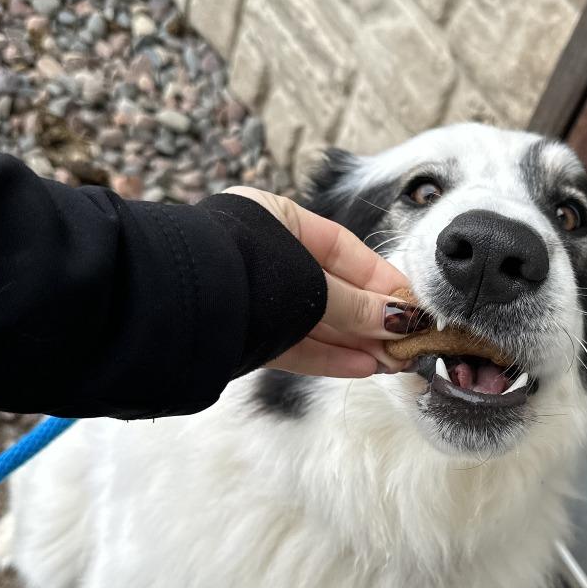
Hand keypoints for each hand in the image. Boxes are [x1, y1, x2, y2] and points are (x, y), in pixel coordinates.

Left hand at [223, 187, 415, 377]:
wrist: (174, 312)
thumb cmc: (245, 275)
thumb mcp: (312, 285)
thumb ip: (358, 306)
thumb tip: (403, 321)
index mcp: (275, 219)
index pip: (344, 249)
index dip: (382, 279)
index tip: (412, 305)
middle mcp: (263, 254)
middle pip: (332, 289)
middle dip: (372, 318)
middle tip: (409, 342)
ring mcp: (253, 297)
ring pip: (315, 321)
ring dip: (357, 343)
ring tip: (393, 362)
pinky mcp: (244, 336)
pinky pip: (295, 345)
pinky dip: (329, 357)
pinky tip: (362, 368)